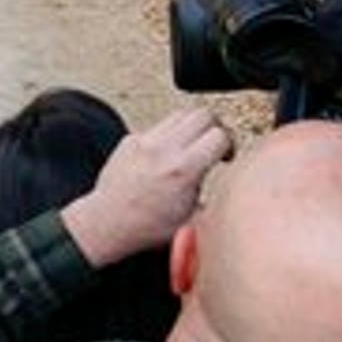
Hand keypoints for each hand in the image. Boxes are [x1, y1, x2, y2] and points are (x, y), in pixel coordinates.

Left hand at [62, 107, 229, 266]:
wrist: (106, 223)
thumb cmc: (146, 227)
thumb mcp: (192, 219)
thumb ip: (216, 197)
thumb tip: (235, 187)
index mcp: (183, 169)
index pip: (220, 135)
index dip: (230, 145)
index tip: (226, 157)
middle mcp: (163, 149)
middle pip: (204, 114)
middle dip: (215, 128)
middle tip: (213, 146)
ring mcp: (144, 141)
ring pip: (180, 114)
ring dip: (192, 127)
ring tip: (192, 147)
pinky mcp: (130, 139)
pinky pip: (157, 126)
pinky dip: (168, 135)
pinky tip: (166, 155)